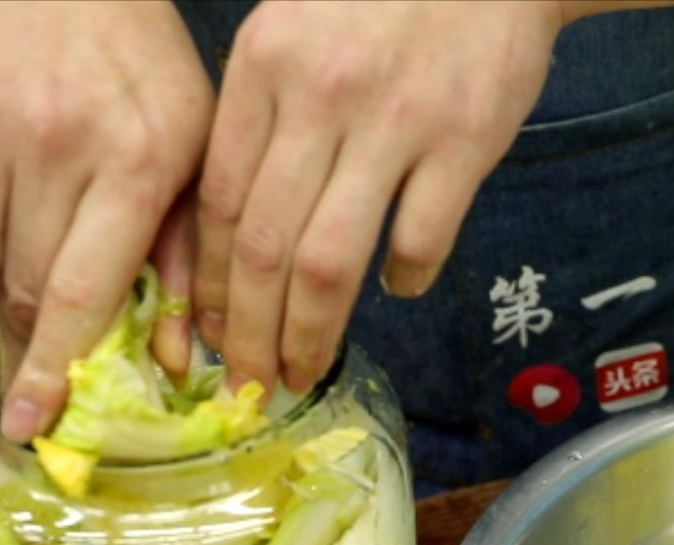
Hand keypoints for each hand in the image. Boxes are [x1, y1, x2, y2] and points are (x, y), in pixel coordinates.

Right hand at [0, 0, 212, 440]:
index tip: (35, 423)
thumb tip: (175, 363)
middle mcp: (49, 140)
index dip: (53, 368)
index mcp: (133, 159)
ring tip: (8, 265)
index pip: (81, 290)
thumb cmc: (138, 81)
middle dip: (27, 332)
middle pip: (16, 290)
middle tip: (42, 326)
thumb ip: (188, 261)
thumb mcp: (192, 157)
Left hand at [194, 1, 563, 393]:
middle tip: (252, 381)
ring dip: (312, 331)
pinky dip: (403, 280)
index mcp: (264, 68)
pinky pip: (419, 239)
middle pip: (263, 246)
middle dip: (250, 331)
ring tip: (307, 369)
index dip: (209, 284)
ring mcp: (394, 121)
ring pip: (329, 261)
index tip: (209, 334)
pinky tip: (397, 289)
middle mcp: (320, 97)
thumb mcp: (294, 28)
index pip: (216, 201)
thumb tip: (230, 233)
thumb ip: (262, 117)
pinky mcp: (465, 139)